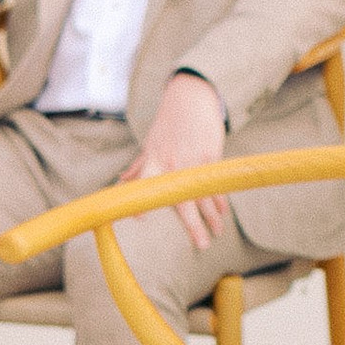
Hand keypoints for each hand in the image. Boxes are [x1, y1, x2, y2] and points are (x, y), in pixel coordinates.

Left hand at [131, 70, 228, 250]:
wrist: (192, 98)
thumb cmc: (169, 122)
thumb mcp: (151, 143)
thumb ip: (140, 166)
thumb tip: (122, 183)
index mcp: (155, 161)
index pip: (145, 186)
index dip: (141, 202)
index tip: (140, 219)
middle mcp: (174, 164)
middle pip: (184, 201)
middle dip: (194, 225)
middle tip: (202, 245)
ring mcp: (196, 161)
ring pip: (205, 196)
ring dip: (212, 217)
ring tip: (217, 233)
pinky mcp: (212, 155)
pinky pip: (215, 183)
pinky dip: (220, 199)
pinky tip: (222, 213)